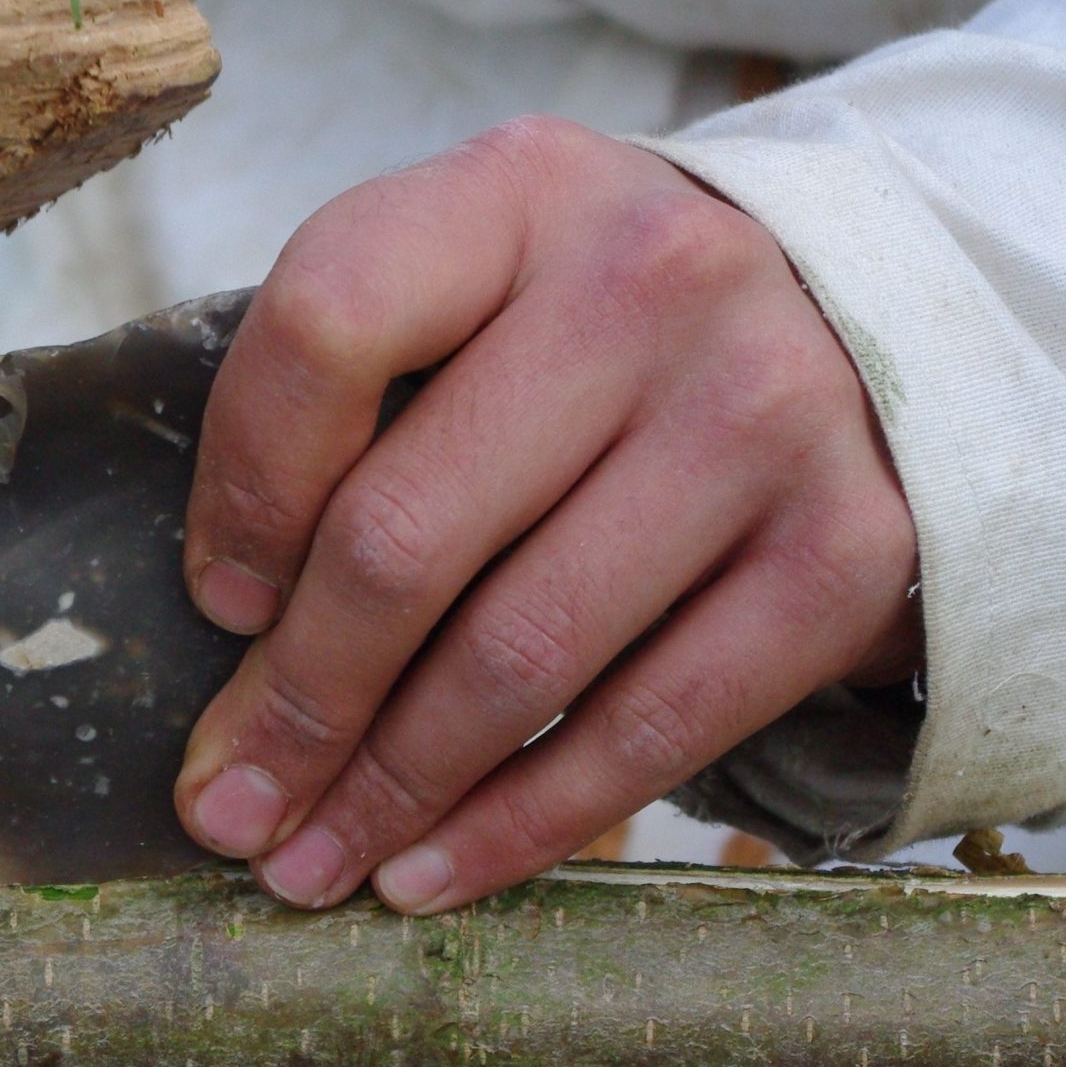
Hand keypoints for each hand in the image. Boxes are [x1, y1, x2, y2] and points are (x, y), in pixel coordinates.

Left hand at [174, 118, 919, 913]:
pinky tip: (431, 874)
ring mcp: (765, 414)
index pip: (326, 325)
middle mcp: (652, 280)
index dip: (243, 489)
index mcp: (515, 192)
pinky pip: (652, 726)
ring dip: (390, 790)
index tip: (213, 609)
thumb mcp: (471, 285)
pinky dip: (523, 824)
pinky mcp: (848, 550)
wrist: (853, 314)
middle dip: (296, 701)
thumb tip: (238, 630)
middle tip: (224, 810)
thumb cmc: (588, 324)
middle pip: (407, 531)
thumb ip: (355, 398)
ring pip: (520, 653)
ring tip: (305, 868)